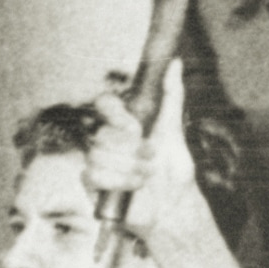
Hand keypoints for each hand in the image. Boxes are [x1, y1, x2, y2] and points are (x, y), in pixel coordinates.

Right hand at [82, 66, 200, 249]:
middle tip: (151, 157)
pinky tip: (135, 187)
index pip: (104, 105)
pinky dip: (119, 182)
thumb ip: (172, 96)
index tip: (134, 126)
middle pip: (101, 134)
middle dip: (132, 149)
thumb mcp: (174, 130)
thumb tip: (175, 62)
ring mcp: (97, 163)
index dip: (114, 113)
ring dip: (129, 167)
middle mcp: (107, 141)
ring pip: (97, 156)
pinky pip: (92, 176)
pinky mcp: (92, 186)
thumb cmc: (174, 169)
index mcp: (124, 125)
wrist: (174, 205)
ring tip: (147, 175)